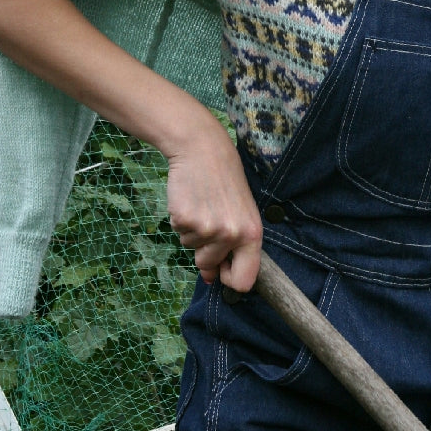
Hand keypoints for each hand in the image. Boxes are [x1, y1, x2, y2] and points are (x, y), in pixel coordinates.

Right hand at [166, 116, 262, 290]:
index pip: (244, 280)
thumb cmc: (224, 181)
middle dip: (204, 250)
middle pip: (209, 266)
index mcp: (252, 235)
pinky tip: (190, 200)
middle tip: (209, 218)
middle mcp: (232, 235)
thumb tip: (211, 279)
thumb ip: (232, 247)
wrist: (202, 150)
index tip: (222, 268)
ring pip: (192, 248)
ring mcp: (207, 229)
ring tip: (202, 204)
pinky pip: (178, 232)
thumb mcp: (239, 213)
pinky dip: (180, 220)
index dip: (230, 279)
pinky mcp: (185, 220)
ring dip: (193, 231)